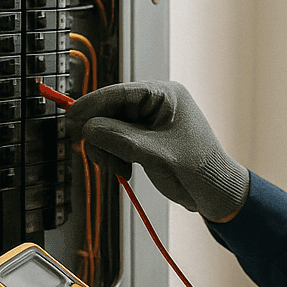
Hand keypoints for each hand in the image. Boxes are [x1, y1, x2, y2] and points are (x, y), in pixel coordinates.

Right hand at [65, 81, 249, 221]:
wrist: (215, 193)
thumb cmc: (198, 169)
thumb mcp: (156, 153)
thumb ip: (120, 139)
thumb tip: (87, 127)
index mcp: (164, 95)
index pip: (120, 93)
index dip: (92, 105)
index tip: (71, 118)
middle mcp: (155, 105)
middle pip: (110, 111)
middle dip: (101, 136)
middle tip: (100, 157)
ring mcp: (148, 123)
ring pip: (109, 130)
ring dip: (107, 151)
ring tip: (119, 170)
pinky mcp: (144, 141)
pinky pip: (115, 143)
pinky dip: (113, 158)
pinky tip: (125, 171)